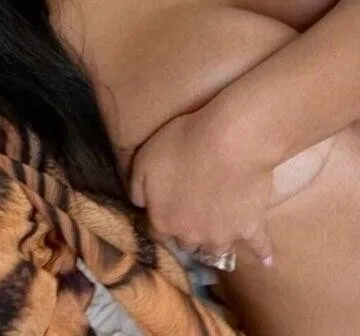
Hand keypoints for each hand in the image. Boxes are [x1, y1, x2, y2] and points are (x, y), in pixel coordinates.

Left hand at [128, 103, 274, 265]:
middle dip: (187, 230)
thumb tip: (139, 204)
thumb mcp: (144, 160)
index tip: (165, 208)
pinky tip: (268, 263)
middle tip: (193, 215)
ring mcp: (224, 235)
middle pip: (187, 241)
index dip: (161, 218)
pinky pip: (259, 246)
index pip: (158, 231)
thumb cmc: (182, 146)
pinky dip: (263, 254)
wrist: (229, 143)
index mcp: (164, 221)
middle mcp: (192, 236)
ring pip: (217, 248)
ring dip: (215, 244)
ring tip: (218, 242)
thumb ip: (137, 187)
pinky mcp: (251, 227)